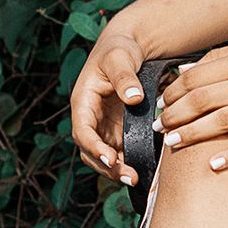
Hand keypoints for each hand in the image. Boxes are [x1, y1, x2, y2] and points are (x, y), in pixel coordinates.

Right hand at [69, 22, 149, 187]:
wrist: (128, 47)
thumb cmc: (119, 50)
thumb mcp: (120, 58)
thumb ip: (125, 77)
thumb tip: (134, 99)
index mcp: (83, 102)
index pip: (82, 131)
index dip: (94, 147)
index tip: (111, 159)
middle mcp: (91, 118)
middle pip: (91, 150)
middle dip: (107, 167)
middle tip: (130, 177)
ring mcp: (104, 125)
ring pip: (104, 155)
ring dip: (116, 170)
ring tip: (136, 179)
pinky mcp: (118, 129)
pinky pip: (120, 151)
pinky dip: (128, 162)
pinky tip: (144, 169)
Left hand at [154, 35, 227, 170]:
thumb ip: (222, 57)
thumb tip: (188, 72)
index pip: (195, 77)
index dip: (173, 92)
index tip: (161, 104)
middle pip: (201, 100)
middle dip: (174, 115)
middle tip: (159, 127)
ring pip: (221, 122)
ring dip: (192, 134)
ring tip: (173, 144)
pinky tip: (214, 166)